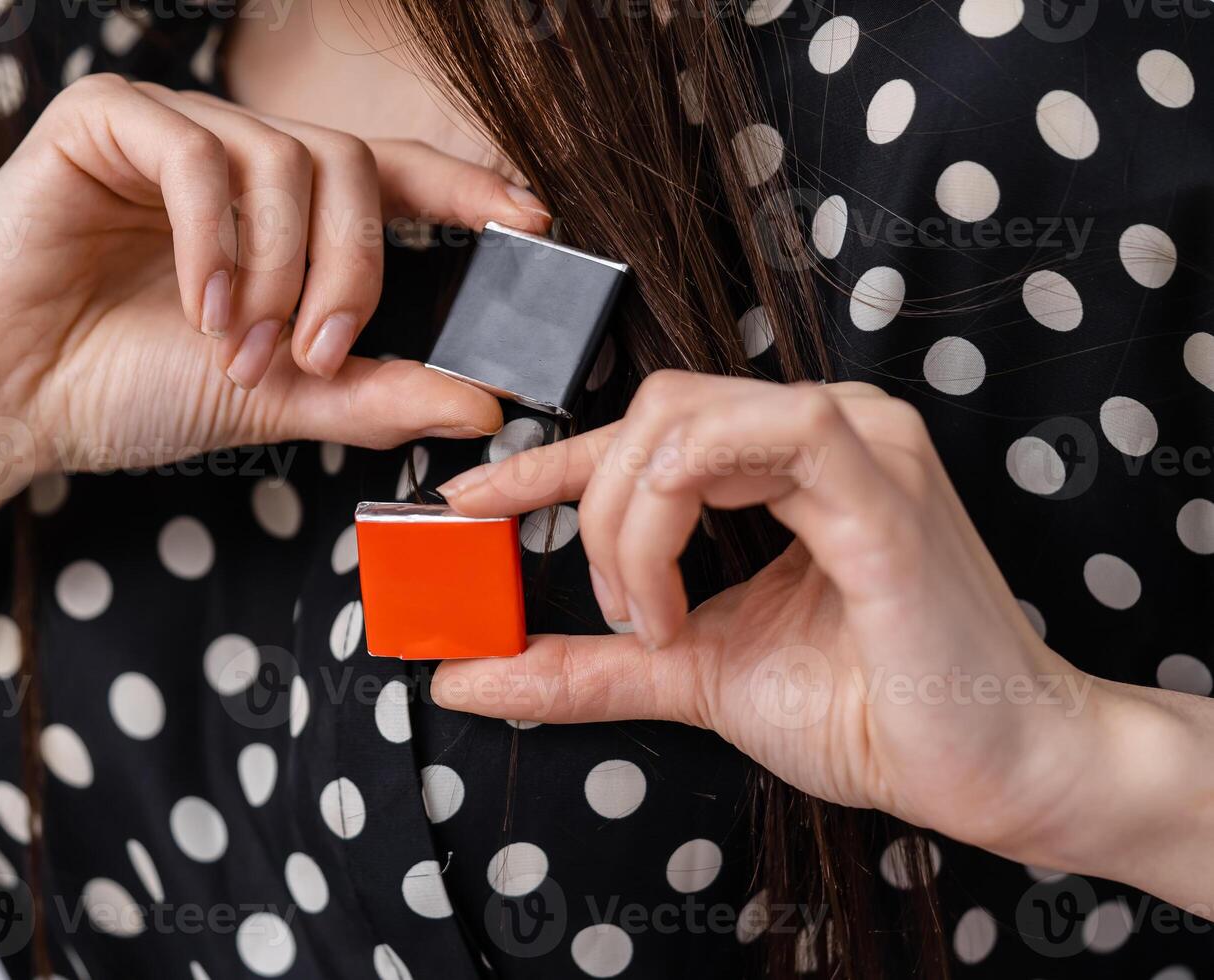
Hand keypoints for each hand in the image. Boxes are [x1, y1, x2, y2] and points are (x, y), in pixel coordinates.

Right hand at [0, 76, 550, 472]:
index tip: (529, 217)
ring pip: (279, 158)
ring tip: (236, 343)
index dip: (462, 186)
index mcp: (277, 213)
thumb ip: (375, 393)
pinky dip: (211, 237)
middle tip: (312, 351)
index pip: (387, 173)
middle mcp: (233, 159)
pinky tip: (194, 302)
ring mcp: (170, 132)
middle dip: (349, 270)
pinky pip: (193, 153)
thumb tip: (485, 406)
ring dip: (274, 268)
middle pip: (345, 166)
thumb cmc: (129, 390)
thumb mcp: (276, 396)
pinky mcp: (104, 121)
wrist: (6, 400)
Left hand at [434, 373, 1106, 867]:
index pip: (645, 428)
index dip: (547, 462)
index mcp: (790, 457)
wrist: (988, 769)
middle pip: (651, 411)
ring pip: (681, 420)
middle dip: (590, 506)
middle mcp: (827, 429)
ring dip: (628, 523)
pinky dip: (673, 519)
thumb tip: (468, 672)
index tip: (472, 503)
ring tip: (652, 616)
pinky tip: (681, 604)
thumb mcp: (695, 675)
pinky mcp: (884, 490)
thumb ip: (587, 665)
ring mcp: (863, 446)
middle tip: (619, 611)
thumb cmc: (868, 708)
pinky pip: (750, 443)